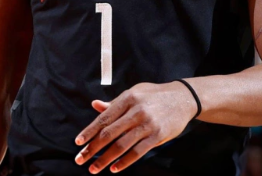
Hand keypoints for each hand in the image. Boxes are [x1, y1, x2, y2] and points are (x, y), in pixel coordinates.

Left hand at [74, 81, 197, 172]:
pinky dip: (124, 162)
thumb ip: (115, 103)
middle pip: (109, 133)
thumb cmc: (155, 95)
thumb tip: (95, 105)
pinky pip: (137, 152)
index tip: (78, 142)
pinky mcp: (158, 135)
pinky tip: (114, 169)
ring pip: (121, 145)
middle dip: (92, 149)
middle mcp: (136, 110)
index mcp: (128, 98)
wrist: (184, 98)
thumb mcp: (135, 93)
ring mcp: (147, 123)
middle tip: (80, 159)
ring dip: (105, 159)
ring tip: (94, 169)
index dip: (89, 131)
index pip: (104, 118)